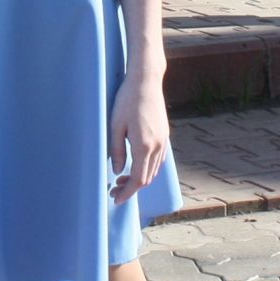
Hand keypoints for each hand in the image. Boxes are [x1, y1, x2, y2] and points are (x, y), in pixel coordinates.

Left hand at [107, 72, 168, 204]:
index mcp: (143, 146)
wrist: (146, 81)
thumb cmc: (127, 100)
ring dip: (140, 179)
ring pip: (154, 170)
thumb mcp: (116, 125)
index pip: (138, 179)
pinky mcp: (165, 135)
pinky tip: (137, 166)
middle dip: (131, 188)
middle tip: (114, 190)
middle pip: (147, 178)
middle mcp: (157, 146)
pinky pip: (159, 160)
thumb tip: (117, 170)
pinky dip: (148, 169)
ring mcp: (163, 141)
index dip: (127, 192)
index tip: (116, 199)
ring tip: (122, 179)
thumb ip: (117, 150)